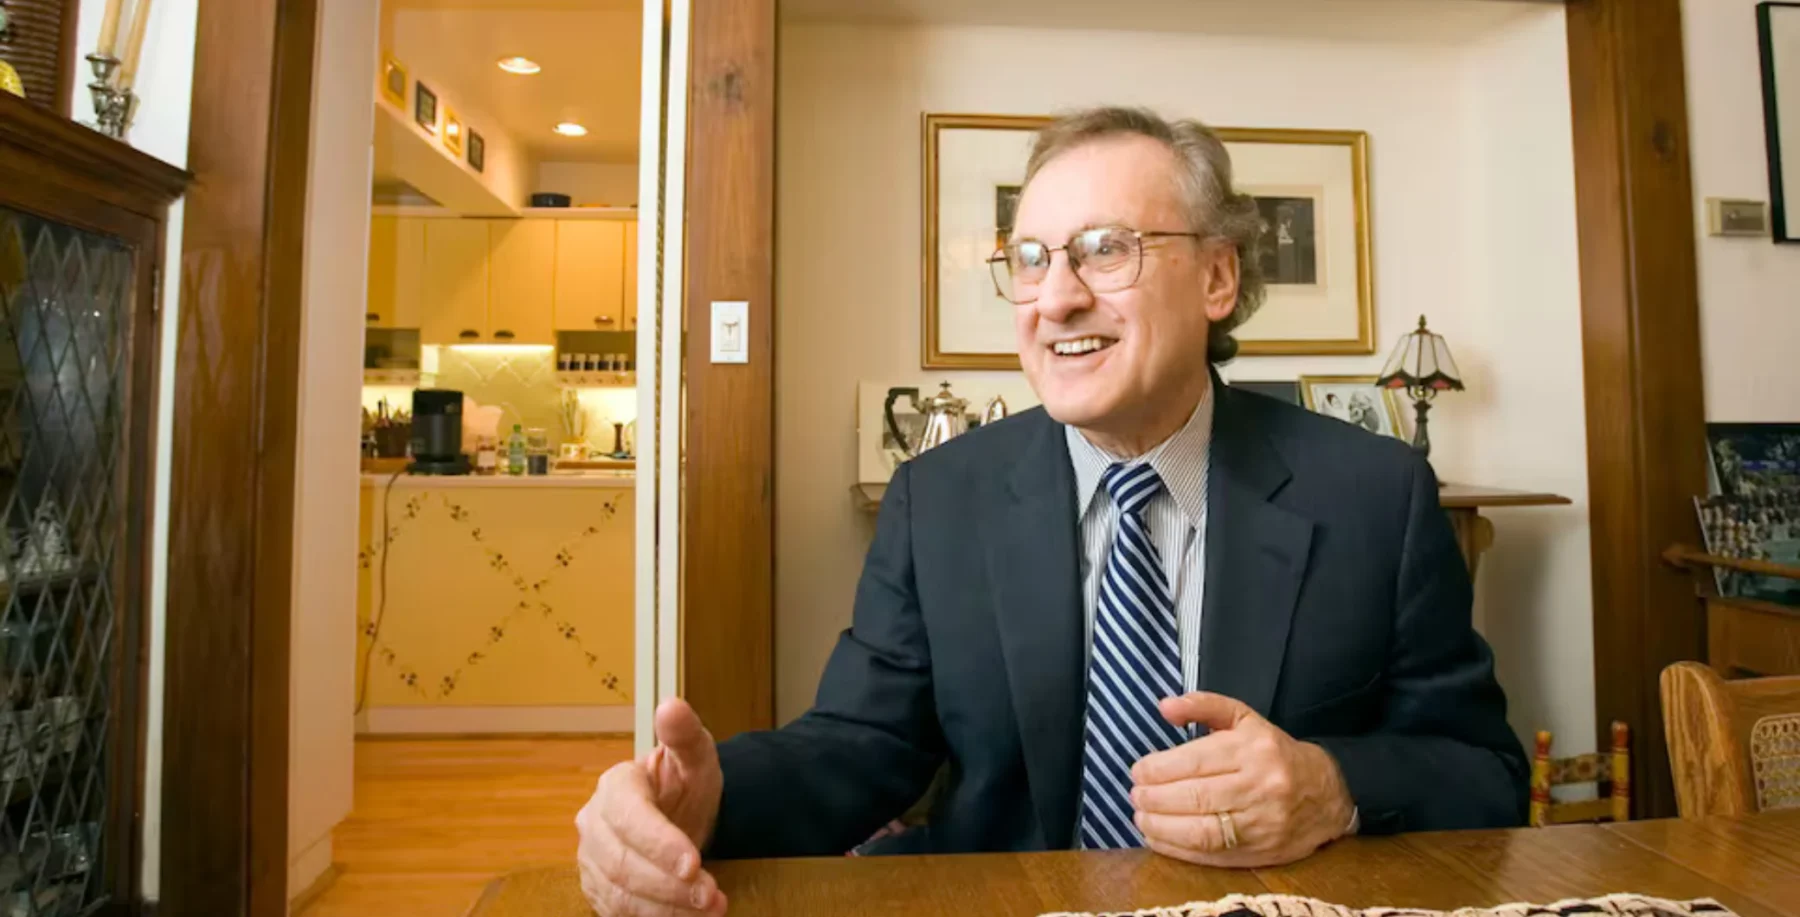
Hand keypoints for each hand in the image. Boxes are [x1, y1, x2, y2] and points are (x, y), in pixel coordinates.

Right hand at [576, 698, 727, 914]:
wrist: (679, 813)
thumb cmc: (685, 782)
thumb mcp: (695, 755)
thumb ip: (685, 733)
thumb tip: (672, 706)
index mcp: (615, 787)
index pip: (630, 817)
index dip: (659, 843)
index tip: (694, 863)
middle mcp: (594, 824)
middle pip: (622, 863)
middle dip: (669, 884)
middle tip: (712, 896)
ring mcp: (592, 860)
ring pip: (620, 894)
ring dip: (666, 908)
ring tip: (710, 910)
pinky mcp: (599, 890)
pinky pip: (620, 913)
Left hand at [1129, 692, 1353, 867]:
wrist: (1327, 794)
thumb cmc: (1275, 754)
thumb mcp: (1244, 719)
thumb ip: (1203, 706)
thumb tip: (1164, 707)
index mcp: (1253, 749)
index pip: (1195, 762)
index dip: (1158, 769)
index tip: (1138, 771)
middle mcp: (1260, 786)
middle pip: (1195, 797)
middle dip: (1155, 798)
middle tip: (1135, 796)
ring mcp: (1261, 823)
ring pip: (1201, 830)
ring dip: (1161, 827)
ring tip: (1141, 817)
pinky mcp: (1260, 852)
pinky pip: (1211, 854)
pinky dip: (1177, 849)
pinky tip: (1158, 837)